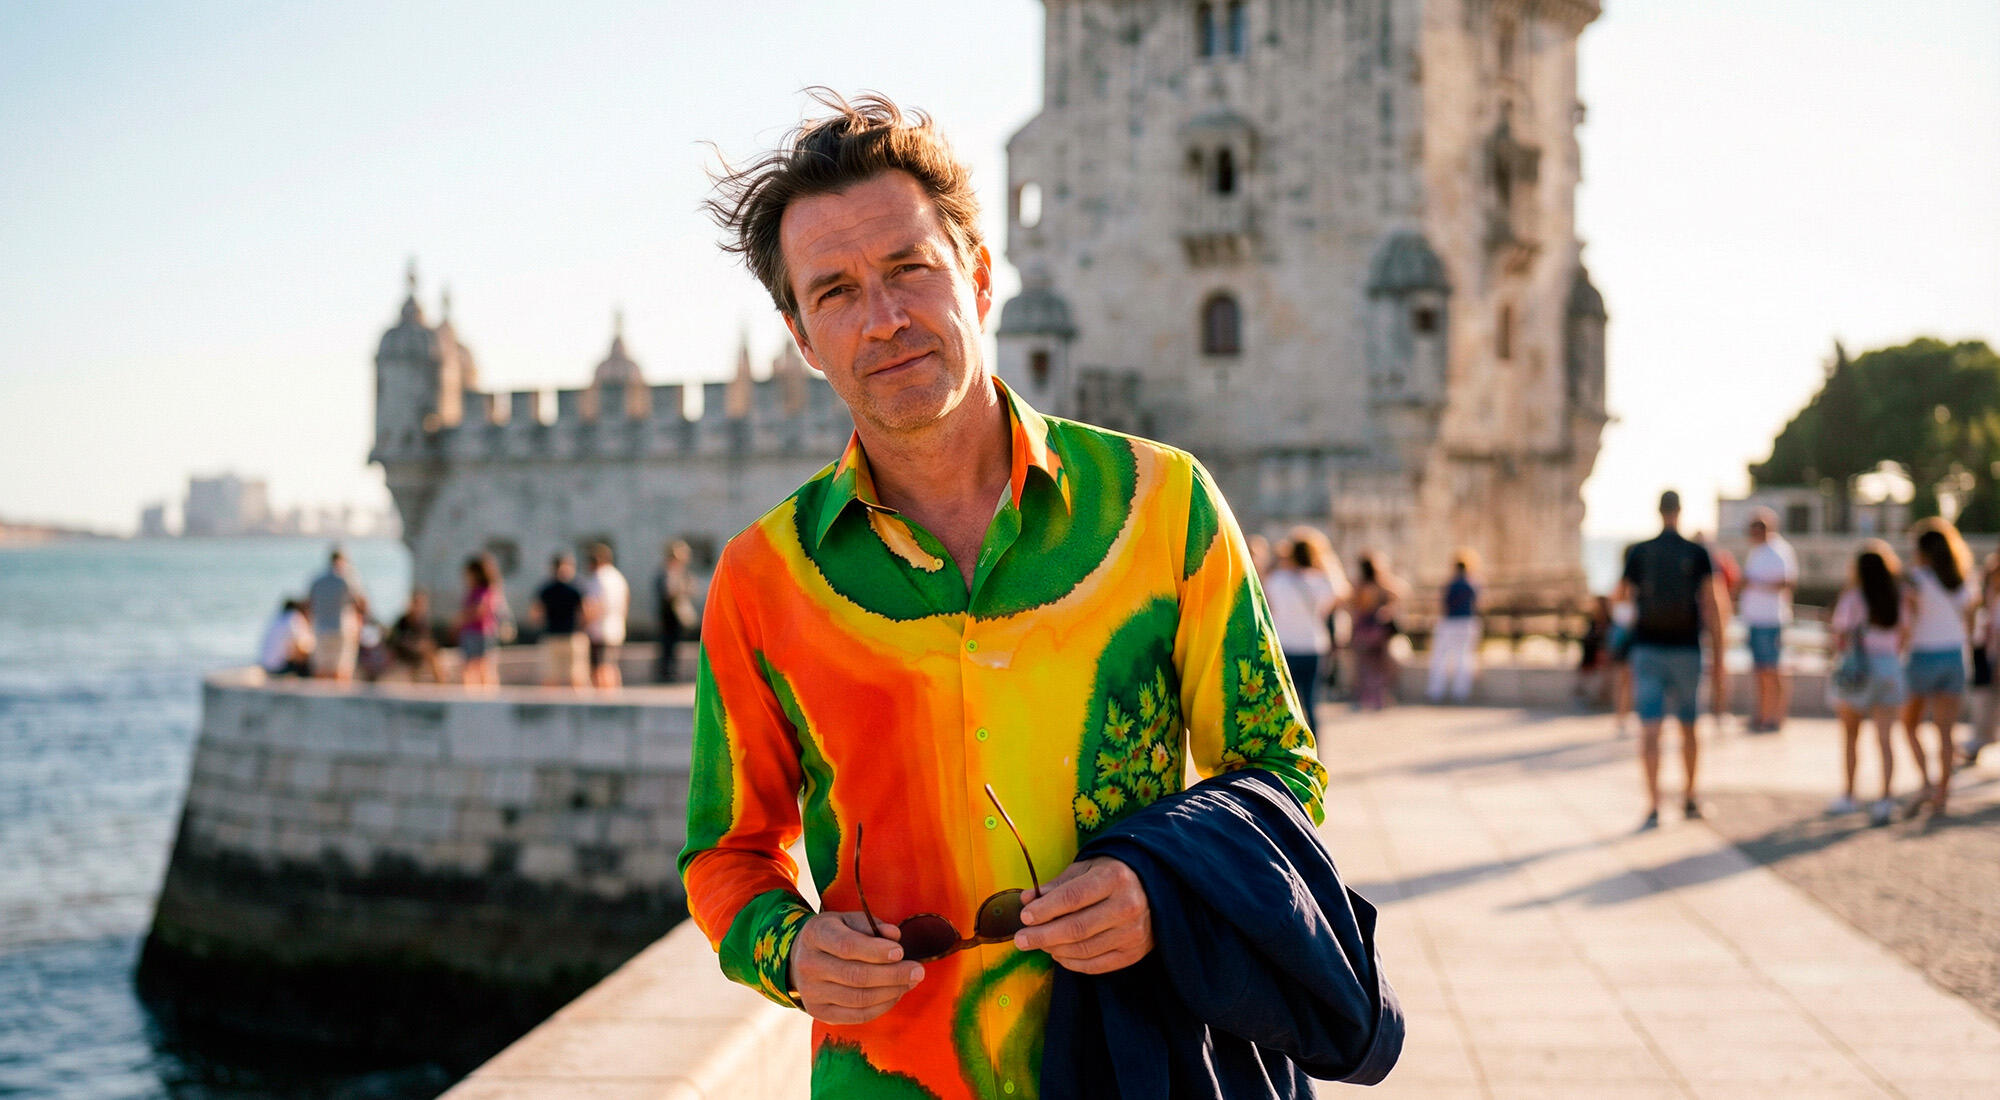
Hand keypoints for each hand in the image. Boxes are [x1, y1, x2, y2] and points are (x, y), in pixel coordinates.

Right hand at [788, 911, 923, 1023]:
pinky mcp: (819, 1012)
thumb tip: (894, 935)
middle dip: (892, 975)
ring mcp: (811, 992)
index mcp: (815, 935)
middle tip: (918, 971)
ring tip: (910, 982)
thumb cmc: (834, 934)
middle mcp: (809, 965)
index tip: (900, 952)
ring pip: (858, 998)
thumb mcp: (848, 919)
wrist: (801, 958)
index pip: (846, 946)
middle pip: (855, 976)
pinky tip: (895, 994)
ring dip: (891, 992)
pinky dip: (881, 1007)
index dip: (876, 951)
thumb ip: (871, 925)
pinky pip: (857, 1015)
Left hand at [1013, 856, 1152, 973]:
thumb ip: (1057, 885)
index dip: (1045, 910)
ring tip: (1039, 944)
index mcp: (1114, 878)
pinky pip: (1096, 964)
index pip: (1072, 897)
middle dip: (1043, 936)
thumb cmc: (1113, 876)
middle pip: (1076, 928)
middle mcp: (1127, 906)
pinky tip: (1058, 955)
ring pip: (1084, 949)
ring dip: (1054, 950)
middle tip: (1021, 939)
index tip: (1025, 917)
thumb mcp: (1087, 869)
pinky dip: (1072, 963)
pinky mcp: (1134, 953)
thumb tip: (1027, 900)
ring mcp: (1133, 933)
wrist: (1155, 889)